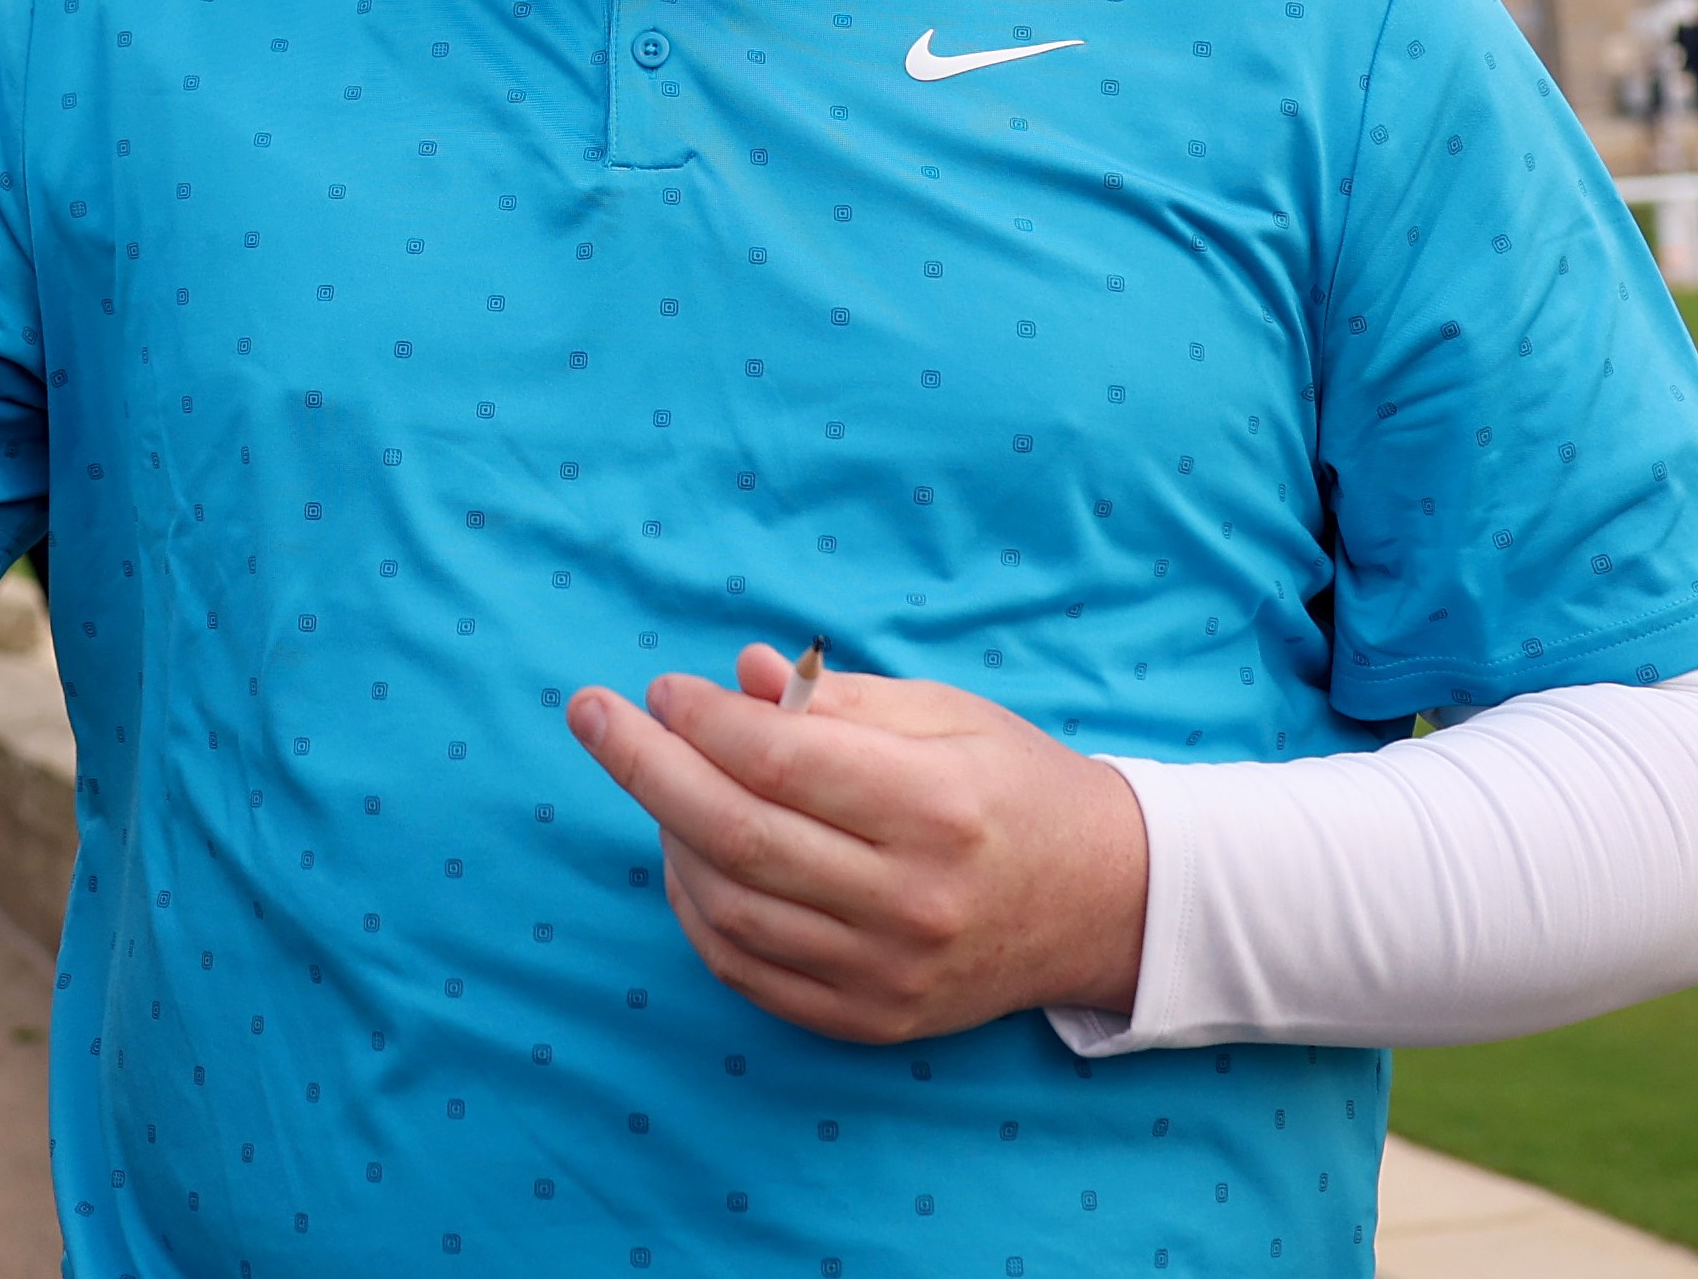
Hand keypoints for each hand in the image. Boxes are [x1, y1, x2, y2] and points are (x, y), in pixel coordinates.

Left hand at [563, 643, 1146, 1041]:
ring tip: (659, 782)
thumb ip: (836, 700)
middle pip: (735, 834)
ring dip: (668, 837)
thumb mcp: (945, 715)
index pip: (779, 762)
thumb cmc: (1015, 786)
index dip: (700, 720)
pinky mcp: (870, 1020)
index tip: (658, 688)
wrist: (1106, 902)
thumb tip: (740, 677)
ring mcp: (888, 972)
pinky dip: (696, 909)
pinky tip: (687, 855)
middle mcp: (910, 899)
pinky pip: (745, 970)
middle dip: (643, 767)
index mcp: (935, 808)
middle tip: (591, 714)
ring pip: (727, 906)